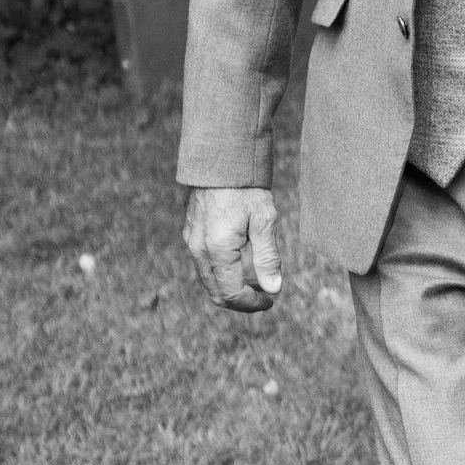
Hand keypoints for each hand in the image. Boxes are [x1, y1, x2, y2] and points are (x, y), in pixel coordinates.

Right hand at [184, 187, 283, 312]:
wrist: (221, 160)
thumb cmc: (246, 188)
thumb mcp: (265, 220)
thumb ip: (268, 257)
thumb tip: (274, 289)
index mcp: (217, 249)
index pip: (232, 292)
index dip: (252, 303)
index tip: (271, 300)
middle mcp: (199, 250)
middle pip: (217, 292)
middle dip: (241, 300)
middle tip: (265, 297)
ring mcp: (192, 242)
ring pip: (209, 280)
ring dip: (232, 287)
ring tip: (257, 279)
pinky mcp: (191, 234)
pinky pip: (205, 265)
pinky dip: (223, 272)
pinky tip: (243, 263)